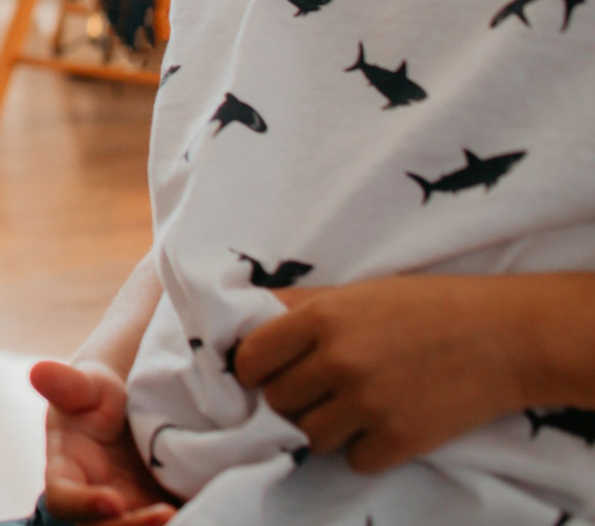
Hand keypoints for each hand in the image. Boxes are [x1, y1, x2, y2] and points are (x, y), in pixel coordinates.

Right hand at [29, 359, 177, 522]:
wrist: (132, 413)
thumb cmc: (99, 397)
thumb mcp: (88, 386)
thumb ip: (67, 384)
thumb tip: (37, 370)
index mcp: (67, 472)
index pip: (61, 498)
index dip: (82, 505)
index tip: (113, 500)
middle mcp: (93, 503)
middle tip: (166, 512)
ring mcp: (126, 514)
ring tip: (185, 514)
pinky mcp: (153, 517)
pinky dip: (185, 524)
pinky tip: (205, 514)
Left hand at [236, 278, 534, 473]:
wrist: (507, 337)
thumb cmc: (430, 307)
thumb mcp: (357, 292)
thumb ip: (301, 307)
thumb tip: (247, 316)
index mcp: (322, 317)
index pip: (250, 358)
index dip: (254, 369)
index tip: (265, 373)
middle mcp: (339, 360)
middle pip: (277, 401)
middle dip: (290, 399)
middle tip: (316, 390)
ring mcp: (370, 403)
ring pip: (310, 436)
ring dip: (324, 427)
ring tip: (351, 409)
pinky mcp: (402, 439)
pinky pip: (354, 461)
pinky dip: (364, 450)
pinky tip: (382, 427)